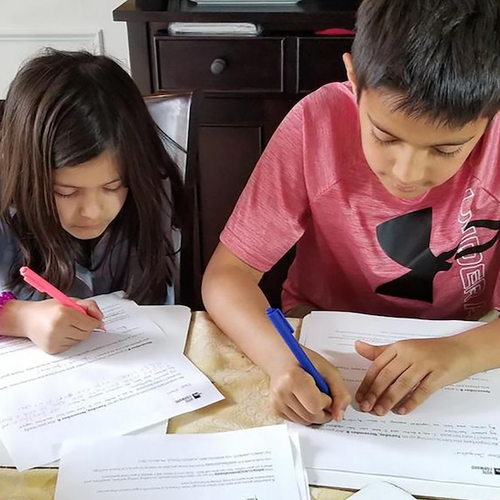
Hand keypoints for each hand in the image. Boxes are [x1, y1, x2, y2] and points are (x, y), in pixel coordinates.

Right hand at [21, 299, 103, 353]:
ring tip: (66, 325)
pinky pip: (70, 345)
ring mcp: (54, 340)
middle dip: (86, 327)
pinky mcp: (52, 349)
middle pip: (86, 333)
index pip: (90, 323)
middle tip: (78, 321)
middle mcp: (58, 328)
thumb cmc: (49, 309)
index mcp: (64, 313)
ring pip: (79, 340)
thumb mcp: (70, 301)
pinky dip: (69, 339)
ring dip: (77, 333)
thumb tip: (101, 320)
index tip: (95, 320)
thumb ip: (90, 306)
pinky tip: (60, 333)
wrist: (26, 319)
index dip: (95, 322)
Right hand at [269, 346, 350, 424]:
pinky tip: (304, 400)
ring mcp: (276, 402)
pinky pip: (298, 421)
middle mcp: (281, 392)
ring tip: (313, 396)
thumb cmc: (305, 362)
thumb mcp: (328, 370)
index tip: (326, 391)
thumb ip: (340, 392)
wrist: (282, 360)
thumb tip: (339, 416)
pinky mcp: (276, 410)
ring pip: (306, 422)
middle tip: (324, 397)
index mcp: (292, 378)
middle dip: (324, 411)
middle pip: (311, 417)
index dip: (327, 401)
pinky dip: (306, 414)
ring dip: (316, 414)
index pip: (316, 405)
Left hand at [355, 336, 473, 415]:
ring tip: (380, 411)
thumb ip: (380, 351)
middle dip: (374, 393)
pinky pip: (423, 390)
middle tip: (366, 407)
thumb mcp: (404, 347)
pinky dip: (411, 401)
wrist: (462, 349)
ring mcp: (425, 363)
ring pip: (403, 383)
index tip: (359, 396)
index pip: (377, 366)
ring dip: (389, 399)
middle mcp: (410, 354)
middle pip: (387, 375)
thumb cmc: (430, 351)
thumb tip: (357, 346)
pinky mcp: (440, 374)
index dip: (367, 382)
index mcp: (399, 347)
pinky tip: (402, 411)